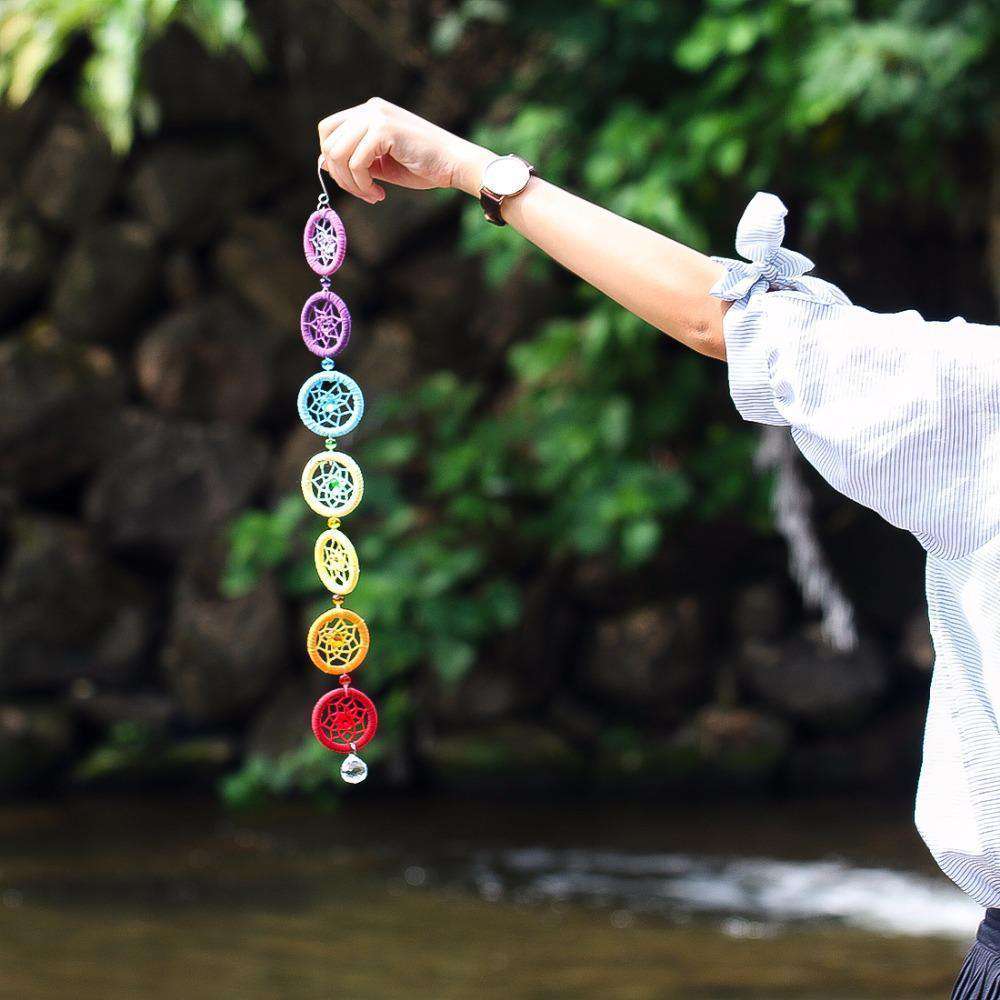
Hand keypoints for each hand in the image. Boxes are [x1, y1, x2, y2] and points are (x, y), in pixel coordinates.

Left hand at [317, 97, 494, 203]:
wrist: (455, 164)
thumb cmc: (424, 166)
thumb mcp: (382, 163)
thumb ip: (356, 160)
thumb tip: (325, 164)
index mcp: (370, 112)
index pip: (329, 131)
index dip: (332, 161)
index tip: (354, 183)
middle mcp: (370, 109)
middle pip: (328, 141)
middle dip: (340, 175)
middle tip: (363, 193)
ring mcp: (377, 116)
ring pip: (337, 153)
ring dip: (351, 183)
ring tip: (372, 195)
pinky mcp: (385, 129)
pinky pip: (356, 162)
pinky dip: (363, 185)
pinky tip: (379, 193)